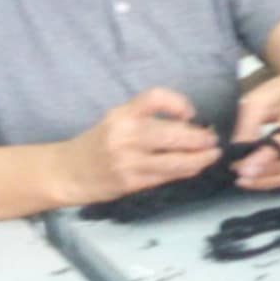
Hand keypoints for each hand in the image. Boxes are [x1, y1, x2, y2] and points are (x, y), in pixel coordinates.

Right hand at [57, 87, 218, 206]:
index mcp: (122, 114)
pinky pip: (166, 176)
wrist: (67, 173)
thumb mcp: (117, 120)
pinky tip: (194, 168)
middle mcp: (124, 135)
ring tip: (212, 155)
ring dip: (200, 158)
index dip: (178, 102)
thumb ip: (147, 118)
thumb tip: (190, 121)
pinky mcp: (130, 183)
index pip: (155, 97)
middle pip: (173, 134)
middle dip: (200, 138)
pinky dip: (186, 171)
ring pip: (175, 160)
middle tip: (212, 139)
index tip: (190, 113)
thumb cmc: (98, 143)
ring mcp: (127, 161)